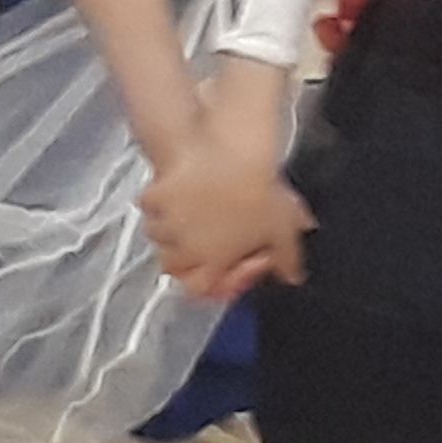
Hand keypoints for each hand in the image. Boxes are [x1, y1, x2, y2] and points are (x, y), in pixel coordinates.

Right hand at [139, 134, 307, 300]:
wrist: (235, 154)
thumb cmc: (260, 194)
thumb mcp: (284, 231)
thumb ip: (287, 260)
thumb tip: (293, 276)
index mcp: (212, 260)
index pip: (195, 288)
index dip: (208, 282)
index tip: (226, 268)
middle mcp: (183, 245)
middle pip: (169, 265)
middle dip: (184, 259)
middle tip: (203, 245)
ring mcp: (167, 220)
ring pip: (156, 235)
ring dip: (169, 232)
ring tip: (186, 219)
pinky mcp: (156, 193)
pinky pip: (148, 204)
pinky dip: (157, 203)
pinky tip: (173, 195)